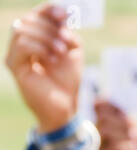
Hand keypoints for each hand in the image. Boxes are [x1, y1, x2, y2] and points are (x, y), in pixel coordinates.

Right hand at [5, 4, 82, 132]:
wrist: (66, 103)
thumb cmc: (68, 78)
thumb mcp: (74, 51)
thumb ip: (68, 33)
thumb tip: (62, 19)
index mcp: (38, 36)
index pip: (37, 14)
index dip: (49, 9)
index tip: (64, 14)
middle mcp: (23, 42)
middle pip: (30, 19)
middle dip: (50, 27)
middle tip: (65, 43)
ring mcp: (16, 53)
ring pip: (23, 29)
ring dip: (46, 38)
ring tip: (60, 52)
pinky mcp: (13, 65)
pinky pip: (21, 45)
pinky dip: (40, 48)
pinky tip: (51, 59)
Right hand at [96, 101, 136, 149]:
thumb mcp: (134, 126)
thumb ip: (118, 114)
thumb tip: (99, 98)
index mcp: (101, 124)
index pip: (100, 107)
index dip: (116, 109)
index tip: (129, 119)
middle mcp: (94, 136)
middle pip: (102, 119)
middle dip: (123, 124)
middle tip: (134, 132)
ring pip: (105, 132)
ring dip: (125, 136)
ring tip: (135, 145)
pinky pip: (112, 147)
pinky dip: (128, 148)